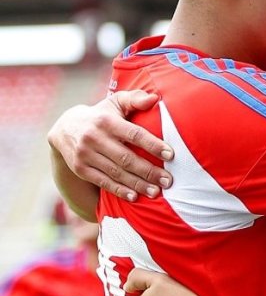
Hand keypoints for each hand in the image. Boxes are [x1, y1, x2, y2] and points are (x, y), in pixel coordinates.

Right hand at [47, 90, 172, 200]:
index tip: (170, 155)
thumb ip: (135, 99)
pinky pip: (102, 182)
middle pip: (126, 158)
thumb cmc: (102, 115)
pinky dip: (119, 190)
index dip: (153, 145)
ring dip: (137, 184)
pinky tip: (134, 196)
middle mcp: (94, 138)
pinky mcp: (80, 168)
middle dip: (149, 171)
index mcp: (106, 121)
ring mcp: (85, 155)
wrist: (64, 128)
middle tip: (168, 181)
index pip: (134, 134)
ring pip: (116, 172)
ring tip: (156, 192)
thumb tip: (154, 99)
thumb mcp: (115, 103)